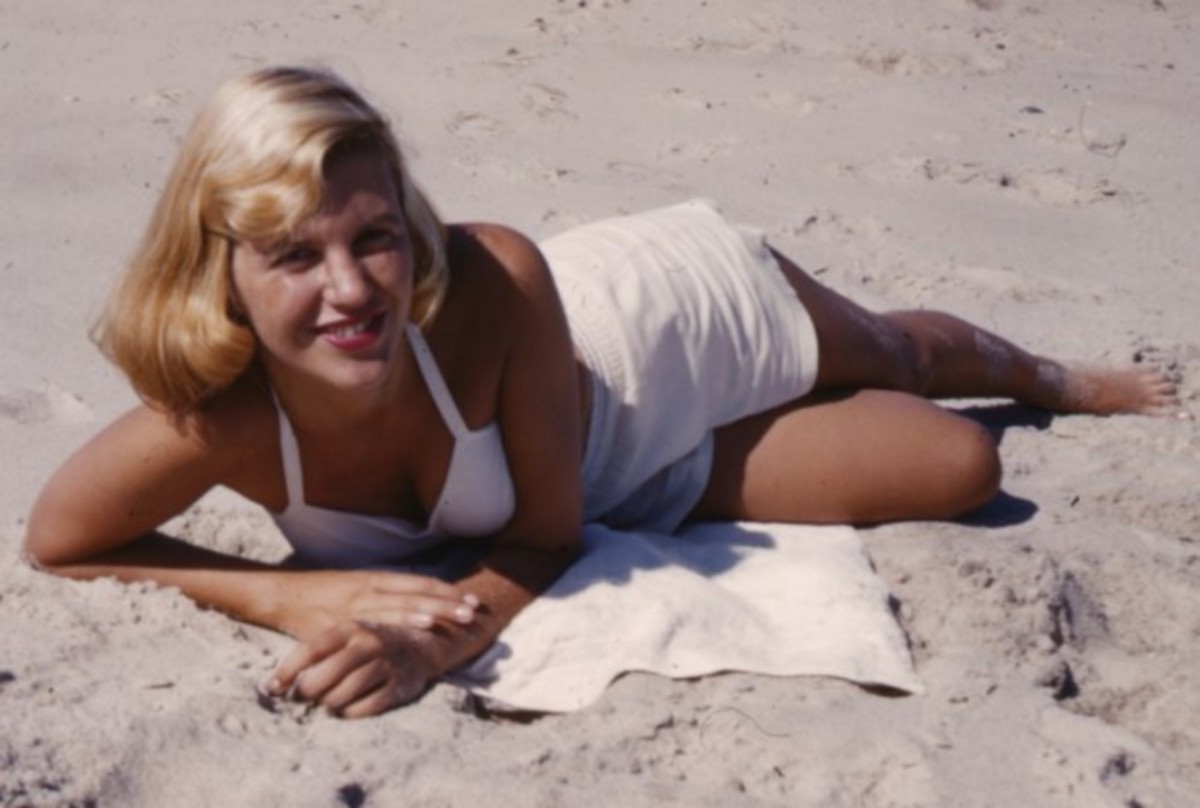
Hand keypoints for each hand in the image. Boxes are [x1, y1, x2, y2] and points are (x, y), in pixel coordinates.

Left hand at [268, 619, 442, 717]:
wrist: (426, 642)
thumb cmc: (374, 641)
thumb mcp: (350, 633)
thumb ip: (321, 650)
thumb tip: (280, 678)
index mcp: (352, 627)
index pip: (311, 649)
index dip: (288, 670)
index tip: (273, 686)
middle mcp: (369, 643)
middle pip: (325, 676)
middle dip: (307, 691)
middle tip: (302, 697)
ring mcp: (386, 664)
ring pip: (343, 695)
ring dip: (328, 703)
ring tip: (326, 702)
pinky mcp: (400, 686)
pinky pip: (365, 708)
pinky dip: (351, 712)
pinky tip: (347, 708)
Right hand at [273, 570, 479, 638]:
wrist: (281, 595)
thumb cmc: (319, 593)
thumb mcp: (355, 587)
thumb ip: (382, 595)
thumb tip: (414, 602)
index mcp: (375, 578)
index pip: (419, 582)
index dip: (446, 591)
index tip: (471, 598)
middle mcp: (370, 588)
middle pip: (417, 593)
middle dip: (448, 603)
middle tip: (475, 612)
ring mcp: (357, 605)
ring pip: (401, 606)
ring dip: (432, 613)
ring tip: (456, 619)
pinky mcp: (343, 622)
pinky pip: (376, 625)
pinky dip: (401, 625)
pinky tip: (417, 631)